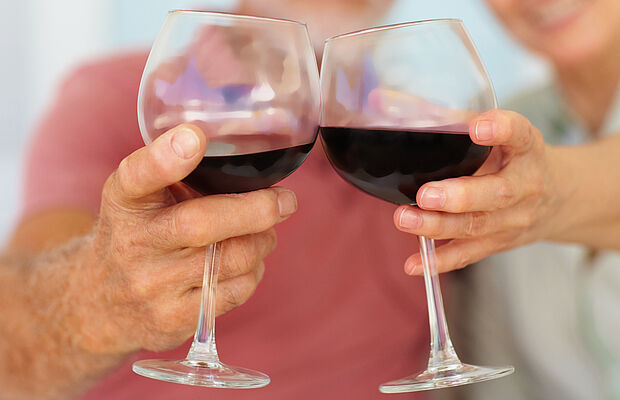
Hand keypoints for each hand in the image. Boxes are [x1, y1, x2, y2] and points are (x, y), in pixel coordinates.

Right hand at [77, 124, 296, 354]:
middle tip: (286, 201)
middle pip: (202, 224)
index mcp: (124, 201)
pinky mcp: (173, 319)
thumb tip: (253, 161)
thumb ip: (180, 175)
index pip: (138, 177)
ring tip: (264, 232)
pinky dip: (254, 271)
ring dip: (262, 241)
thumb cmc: (139, 235)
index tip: (195, 137)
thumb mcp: (141, 198)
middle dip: (257, 210)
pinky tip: (247, 263)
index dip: (165, 157)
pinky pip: (236, 291)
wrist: (102, 303)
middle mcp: (133, 244)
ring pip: (232, 259)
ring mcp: (151, 286)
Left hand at [393, 109, 559, 273]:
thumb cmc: (513, 158)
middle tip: (426, 194)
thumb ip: (443, 117)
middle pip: (495, 194)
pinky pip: (468, 254)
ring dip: (439, 226)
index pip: (520, 135)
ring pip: (477, 226)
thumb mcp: (493, 132)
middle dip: (460, 196)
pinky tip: (413, 264)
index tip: (478, 127)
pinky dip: (440, 262)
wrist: (559, 198)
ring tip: (405, 219)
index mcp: (526, 149)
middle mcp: (524, 185)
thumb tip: (379, 102)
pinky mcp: (498, 242)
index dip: (501, 130)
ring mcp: (513, 219)